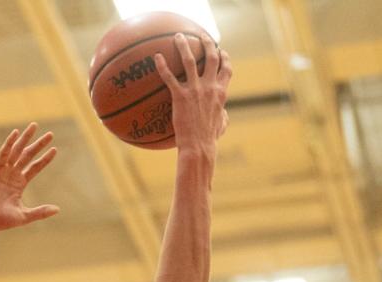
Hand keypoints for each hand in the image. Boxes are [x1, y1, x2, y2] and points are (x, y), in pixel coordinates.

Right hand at [0, 123, 59, 232]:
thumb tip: (57, 209)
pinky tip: (16, 133)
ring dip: (25, 138)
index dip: (45, 159)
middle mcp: (12, 175)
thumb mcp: (25, 215)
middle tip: (50, 134)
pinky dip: (9, 143)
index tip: (55, 150)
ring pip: (17, 150)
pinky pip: (3, 153)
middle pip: (28, 155)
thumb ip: (41, 212)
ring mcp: (3, 171)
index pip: (35, 167)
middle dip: (38, 144)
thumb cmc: (2, 220)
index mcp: (19, 184)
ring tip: (35, 126)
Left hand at [154, 32, 231, 153]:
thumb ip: (222, 116)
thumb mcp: (221, 125)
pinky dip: (162, 65)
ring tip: (178, 37)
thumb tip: (223, 115)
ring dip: (184, 46)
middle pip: (211, 57)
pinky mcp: (180, 96)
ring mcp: (195, 90)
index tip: (220, 50)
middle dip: (207, 43)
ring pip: (190, 60)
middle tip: (200, 36)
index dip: (224, 57)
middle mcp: (210, 87)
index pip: (226, 69)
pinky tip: (156, 57)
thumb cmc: (208, 139)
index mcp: (221, 92)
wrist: (199, 146)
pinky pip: (169, 77)